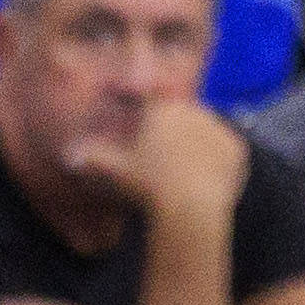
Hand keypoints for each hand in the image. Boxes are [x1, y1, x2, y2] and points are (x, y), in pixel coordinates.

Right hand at [68, 98, 245, 225]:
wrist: (191, 206)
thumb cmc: (147, 184)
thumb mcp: (113, 171)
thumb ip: (91, 157)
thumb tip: (69, 153)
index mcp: (163, 109)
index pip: (152, 98)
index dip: (144, 111)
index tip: (139, 127)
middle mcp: (193, 110)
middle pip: (179, 117)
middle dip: (169, 132)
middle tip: (157, 160)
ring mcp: (218, 128)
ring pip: (201, 133)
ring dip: (192, 147)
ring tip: (179, 174)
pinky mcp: (236, 149)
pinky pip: (221, 152)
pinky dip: (212, 163)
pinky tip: (199, 183)